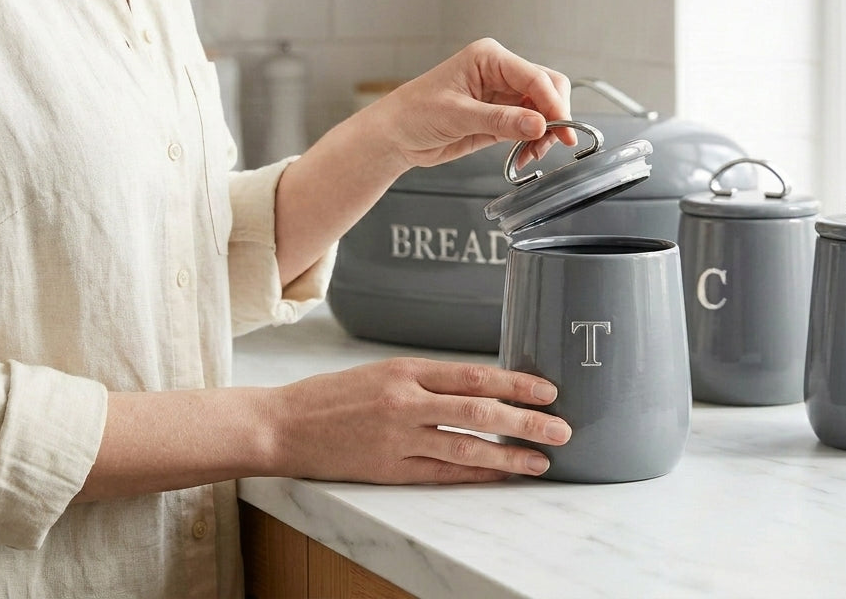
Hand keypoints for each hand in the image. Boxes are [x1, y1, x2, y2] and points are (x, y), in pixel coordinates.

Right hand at [273, 358, 571, 483]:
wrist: (285, 424)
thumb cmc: (334, 395)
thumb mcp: (383, 371)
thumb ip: (426, 380)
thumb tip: (478, 388)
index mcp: (406, 370)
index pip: (472, 374)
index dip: (514, 382)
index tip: (546, 389)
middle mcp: (406, 401)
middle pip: (478, 410)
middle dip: (525, 419)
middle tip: (561, 426)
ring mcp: (398, 438)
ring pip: (466, 446)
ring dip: (509, 454)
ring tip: (541, 459)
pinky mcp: (388, 469)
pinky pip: (441, 473)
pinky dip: (474, 474)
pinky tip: (499, 475)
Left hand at [374, 38, 575, 170]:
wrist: (395, 136)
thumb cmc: (413, 113)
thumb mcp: (457, 115)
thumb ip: (500, 120)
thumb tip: (539, 124)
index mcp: (489, 58)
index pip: (535, 77)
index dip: (554, 103)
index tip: (564, 129)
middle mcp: (500, 72)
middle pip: (547, 88)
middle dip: (554, 116)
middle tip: (554, 144)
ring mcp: (502, 94)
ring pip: (543, 109)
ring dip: (544, 133)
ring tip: (531, 155)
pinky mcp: (501, 116)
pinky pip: (530, 125)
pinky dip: (533, 142)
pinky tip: (524, 155)